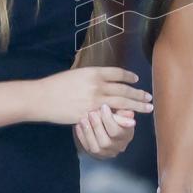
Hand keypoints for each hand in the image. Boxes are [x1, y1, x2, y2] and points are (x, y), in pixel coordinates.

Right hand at [32, 66, 151, 124]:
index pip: (118, 73)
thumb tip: (108, 82)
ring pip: (121, 102)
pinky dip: (122, 118)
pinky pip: (110, 116)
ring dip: (137, 105)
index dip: (129, 77)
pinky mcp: (90, 114)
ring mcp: (94, 100)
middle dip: (138, 94)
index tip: (137, 80)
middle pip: (124, 89)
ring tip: (147, 107)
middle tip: (149, 98)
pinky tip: (130, 120)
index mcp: (94, 72)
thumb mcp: (77, 74)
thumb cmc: (57, 84)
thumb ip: (94, 78)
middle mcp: (97, 85)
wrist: (42, 97)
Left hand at [75, 105, 135, 158]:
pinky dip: (82, 137)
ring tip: (83, 119)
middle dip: (97, 126)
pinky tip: (78, 126)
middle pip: (106, 142)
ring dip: (88, 132)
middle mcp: (118, 146)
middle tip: (91, 113)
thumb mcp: (121, 111)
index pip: (117, 131)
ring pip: (96, 147)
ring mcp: (107, 152)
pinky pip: (87, 148)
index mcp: (127, 135)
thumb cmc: (115, 114)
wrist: (105, 123)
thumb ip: (123, 111)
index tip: (103, 106)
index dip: (109, 119)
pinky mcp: (96, 155)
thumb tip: (129, 114)